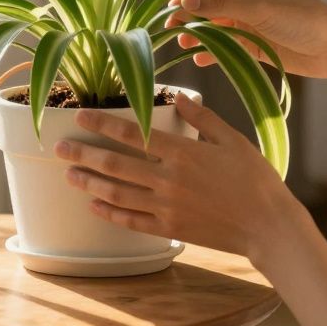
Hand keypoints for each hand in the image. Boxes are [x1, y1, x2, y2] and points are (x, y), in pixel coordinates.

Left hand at [53, 93, 302, 257]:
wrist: (267, 226)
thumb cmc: (255, 179)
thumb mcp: (232, 140)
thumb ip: (202, 119)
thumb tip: (179, 97)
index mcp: (182, 152)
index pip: (132, 135)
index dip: (102, 124)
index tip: (80, 117)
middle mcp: (168, 179)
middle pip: (115, 165)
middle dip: (83, 154)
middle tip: (59, 147)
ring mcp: (166, 206)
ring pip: (116, 194)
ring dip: (89, 183)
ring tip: (69, 174)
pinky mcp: (169, 228)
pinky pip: (131, 221)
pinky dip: (109, 213)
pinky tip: (94, 206)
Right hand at [166, 0, 326, 79]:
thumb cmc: (302, 20)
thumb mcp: (259, 10)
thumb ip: (221, 7)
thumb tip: (185, 3)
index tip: (168, 7)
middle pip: (208, 3)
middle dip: (189, 15)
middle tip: (170, 29)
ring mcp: (248, 21)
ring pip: (214, 26)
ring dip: (198, 34)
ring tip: (182, 43)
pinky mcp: (252, 43)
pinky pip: (225, 45)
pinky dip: (212, 51)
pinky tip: (200, 58)